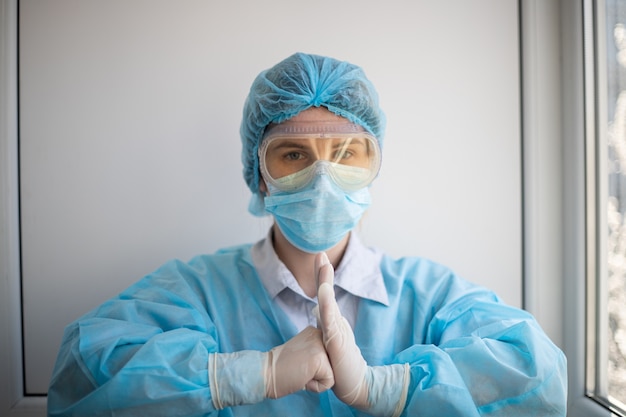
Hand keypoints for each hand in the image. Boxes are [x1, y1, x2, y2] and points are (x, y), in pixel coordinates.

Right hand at [265, 326, 334, 398]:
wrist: (265, 373)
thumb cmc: (282, 368)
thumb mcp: (302, 352)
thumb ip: (315, 351)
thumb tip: (332, 360)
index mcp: (315, 332)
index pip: (329, 356)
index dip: (316, 367)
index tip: (300, 364)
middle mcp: (319, 334)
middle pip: (332, 364)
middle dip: (318, 372)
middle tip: (299, 368)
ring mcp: (320, 345)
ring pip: (332, 373)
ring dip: (317, 379)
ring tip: (301, 372)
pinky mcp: (320, 359)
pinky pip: (329, 382)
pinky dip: (315, 386)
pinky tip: (302, 377)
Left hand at [315, 252, 368, 407]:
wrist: (356, 384)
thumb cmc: (341, 364)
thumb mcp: (329, 341)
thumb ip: (324, 324)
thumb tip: (317, 309)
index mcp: (331, 320)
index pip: (323, 294)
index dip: (320, 276)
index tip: (319, 258)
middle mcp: (335, 320)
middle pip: (326, 291)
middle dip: (323, 271)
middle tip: (321, 253)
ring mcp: (337, 328)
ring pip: (328, 300)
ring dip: (324, 280)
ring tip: (323, 262)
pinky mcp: (337, 338)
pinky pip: (329, 318)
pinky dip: (326, 302)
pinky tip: (322, 289)